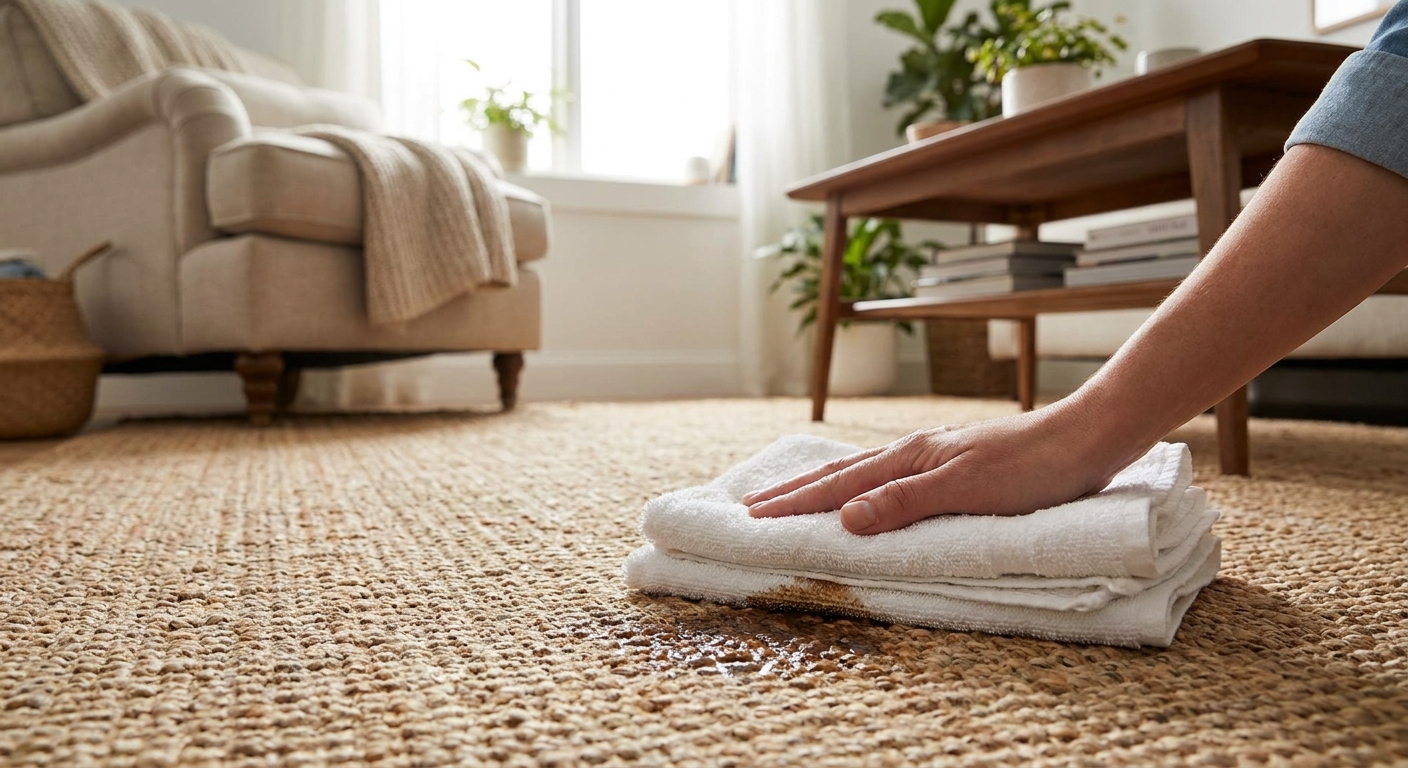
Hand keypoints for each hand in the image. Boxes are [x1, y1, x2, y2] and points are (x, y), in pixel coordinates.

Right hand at [743, 405, 1133, 534]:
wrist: (1087, 438)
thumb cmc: (1032, 468)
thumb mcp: (965, 490)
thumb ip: (904, 503)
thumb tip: (843, 518)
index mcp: (910, 458)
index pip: (839, 485)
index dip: (794, 504)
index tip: (752, 517)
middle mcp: (916, 453)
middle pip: (841, 472)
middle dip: (794, 490)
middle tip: (751, 504)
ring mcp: (935, 456)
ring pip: (863, 472)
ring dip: (823, 485)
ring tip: (793, 494)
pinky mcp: (956, 465)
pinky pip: (889, 476)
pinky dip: (860, 484)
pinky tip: (867, 490)